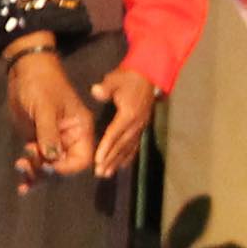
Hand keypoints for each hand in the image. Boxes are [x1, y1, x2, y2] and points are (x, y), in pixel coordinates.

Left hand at [4, 48, 99, 184]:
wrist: (25, 71)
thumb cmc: (41, 84)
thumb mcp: (46, 108)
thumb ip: (49, 134)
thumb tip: (51, 159)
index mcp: (81, 130)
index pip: (82, 159)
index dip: (65, 167)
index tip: (47, 164)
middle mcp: (70, 139)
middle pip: (64, 168)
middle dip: (47, 170)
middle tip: (27, 159)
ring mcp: (53, 142)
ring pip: (49, 168)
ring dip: (35, 173)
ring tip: (20, 166)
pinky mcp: (38, 141)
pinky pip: (37, 163)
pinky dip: (30, 174)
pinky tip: (22, 186)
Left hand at [86, 63, 161, 180]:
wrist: (149, 74)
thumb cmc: (130, 77)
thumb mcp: (116, 79)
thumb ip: (106, 87)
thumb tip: (96, 91)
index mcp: (129, 114)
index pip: (115, 134)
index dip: (106, 147)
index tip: (98, 160)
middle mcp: (136, 123)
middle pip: (122, 145)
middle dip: (110, 159)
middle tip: (100, 172)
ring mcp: (141, 126)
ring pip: (129, 147)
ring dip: (118, 161)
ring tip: (108, 173)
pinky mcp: (142, 126)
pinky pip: (135, 144)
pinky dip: (129, 156)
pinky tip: (123, 165)